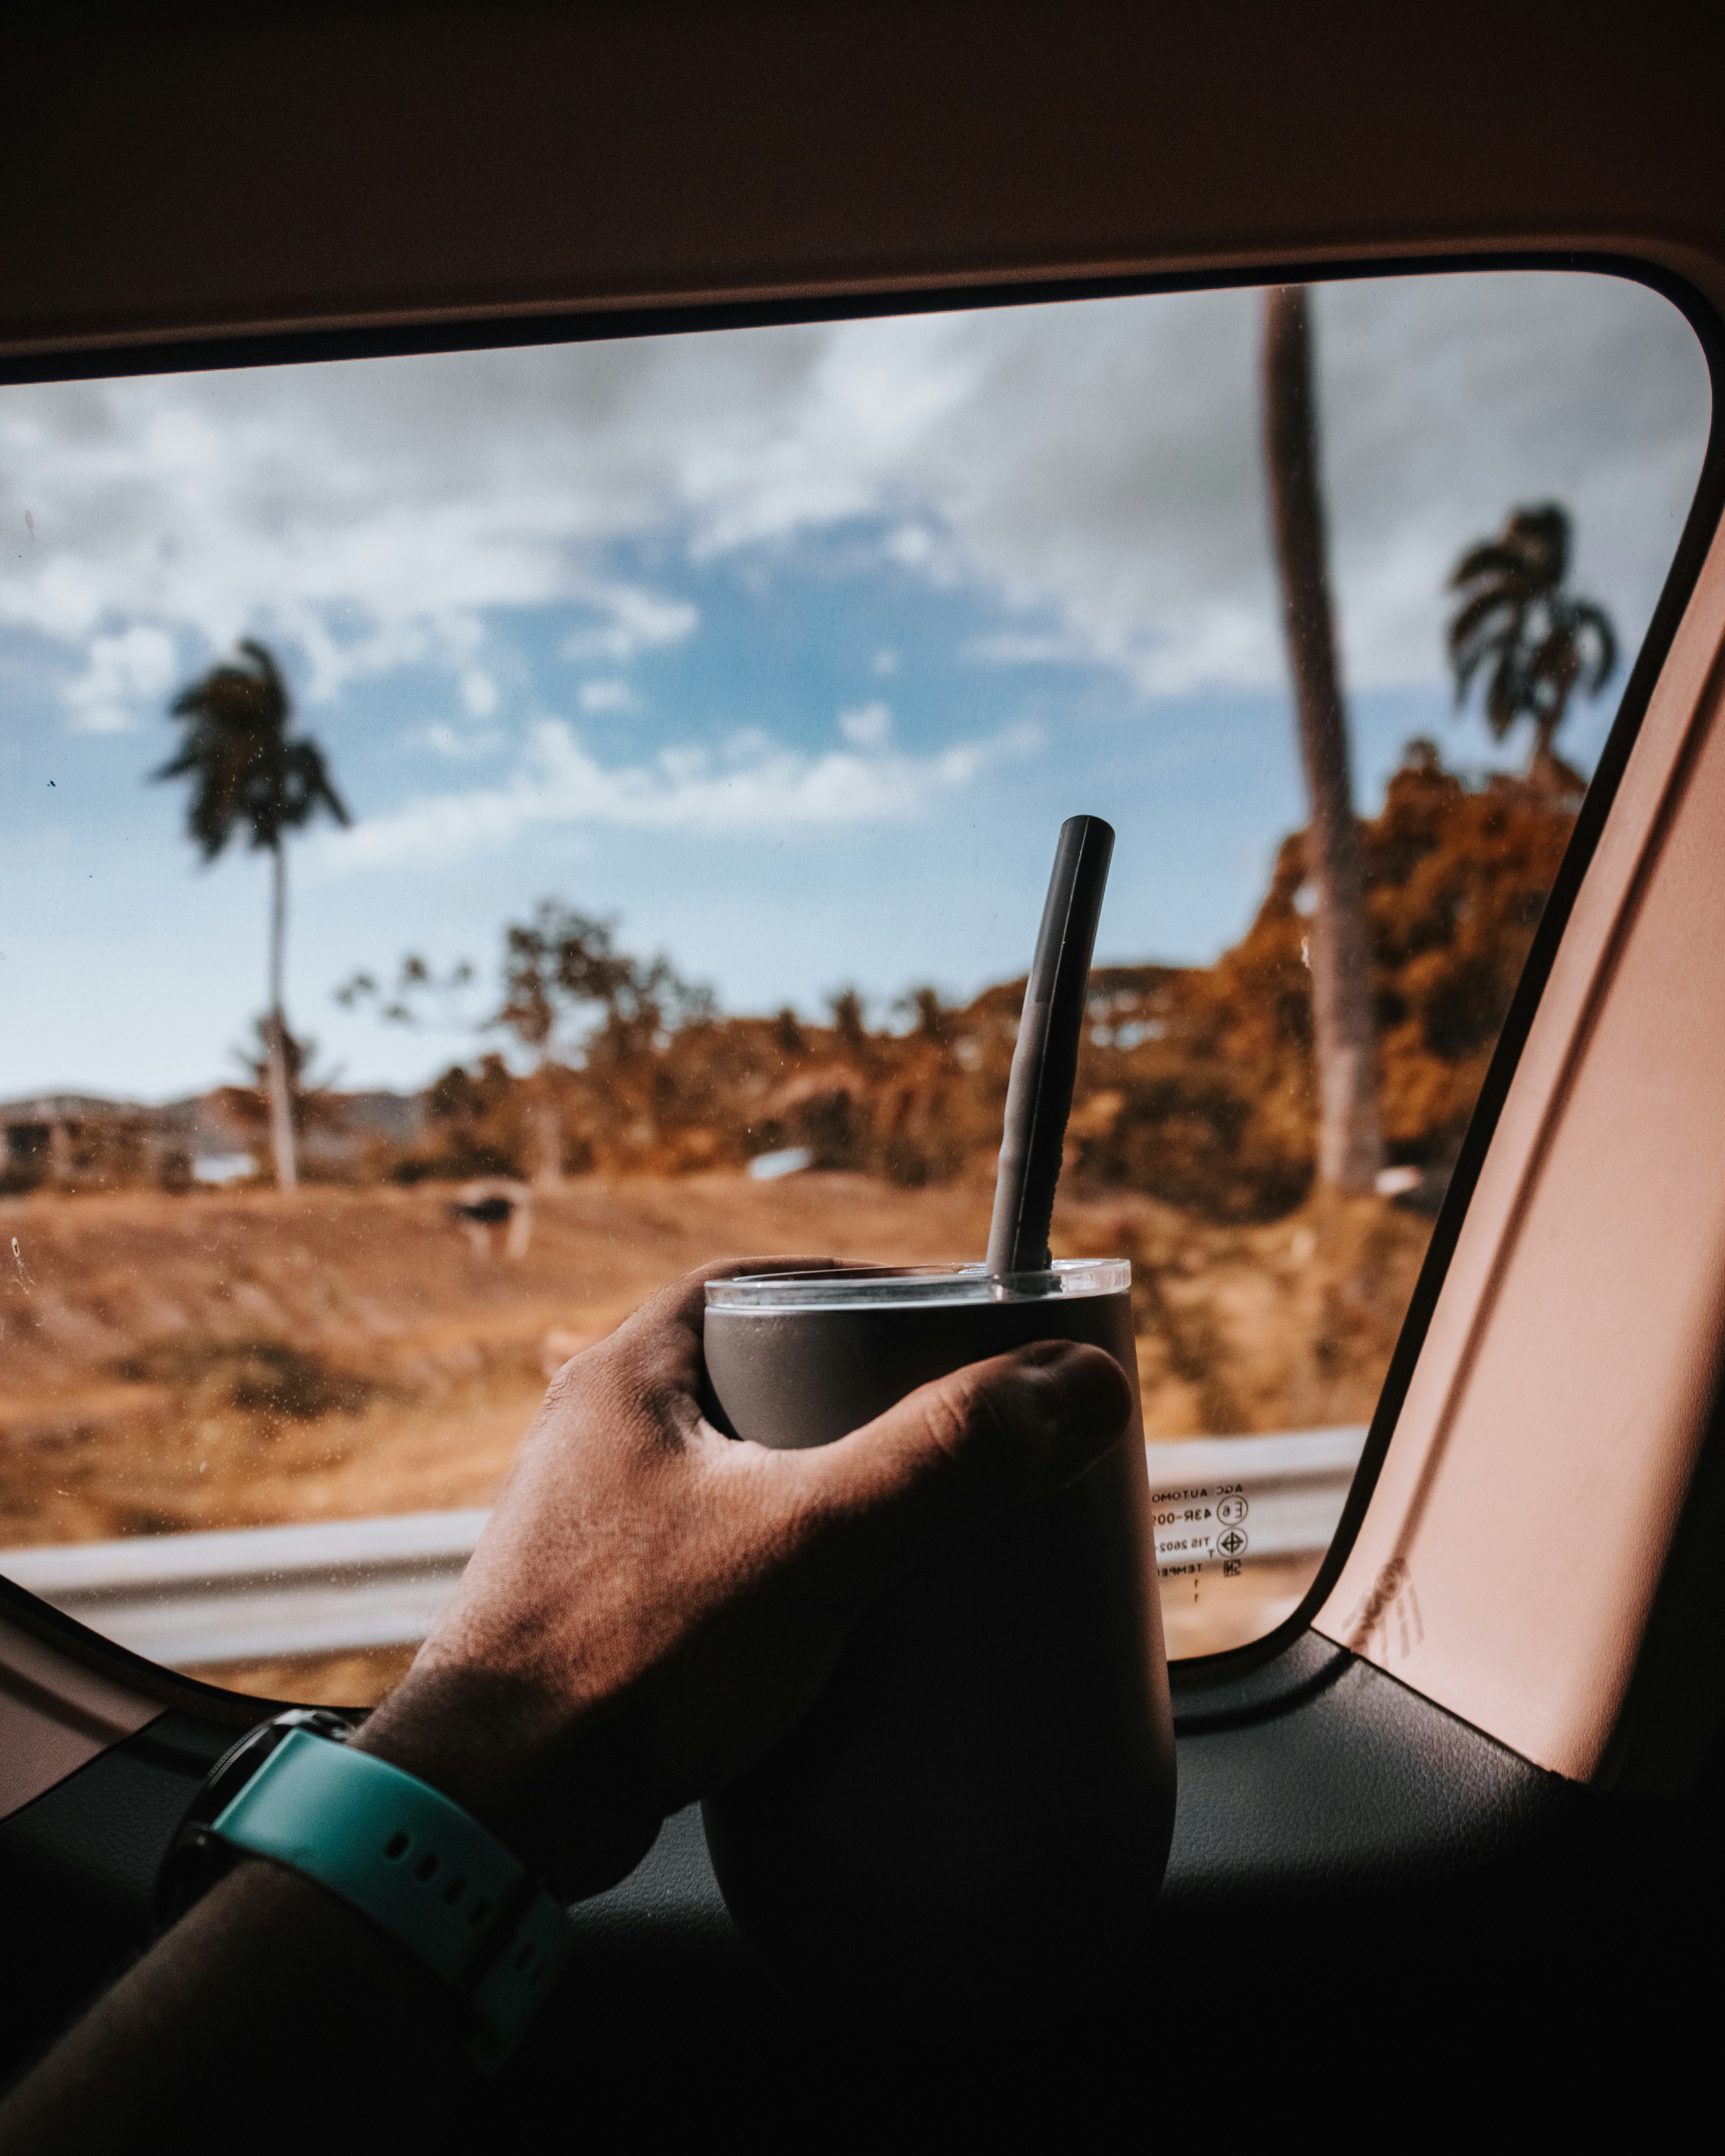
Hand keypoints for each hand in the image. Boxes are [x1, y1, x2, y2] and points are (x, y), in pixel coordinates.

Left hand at [356, 1258, 1132, 1898]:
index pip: (756, 1284)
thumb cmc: (624, 1658)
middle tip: (944, 1424)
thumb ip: (939, 1459)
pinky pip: (715, 1545)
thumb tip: (1077, 1384)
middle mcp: (599, 1433)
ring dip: (819, 1479)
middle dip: (854, 1393)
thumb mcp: (808, 1539)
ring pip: (736, 1466)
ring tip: (912, 1512)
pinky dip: (782, 1554)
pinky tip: (837, 1601)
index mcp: (626, 1374)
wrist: (492, 1815)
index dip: (856, 1288)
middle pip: (754, 1373)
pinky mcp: (605, 1605)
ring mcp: (594, 1523)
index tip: (940, 1318)